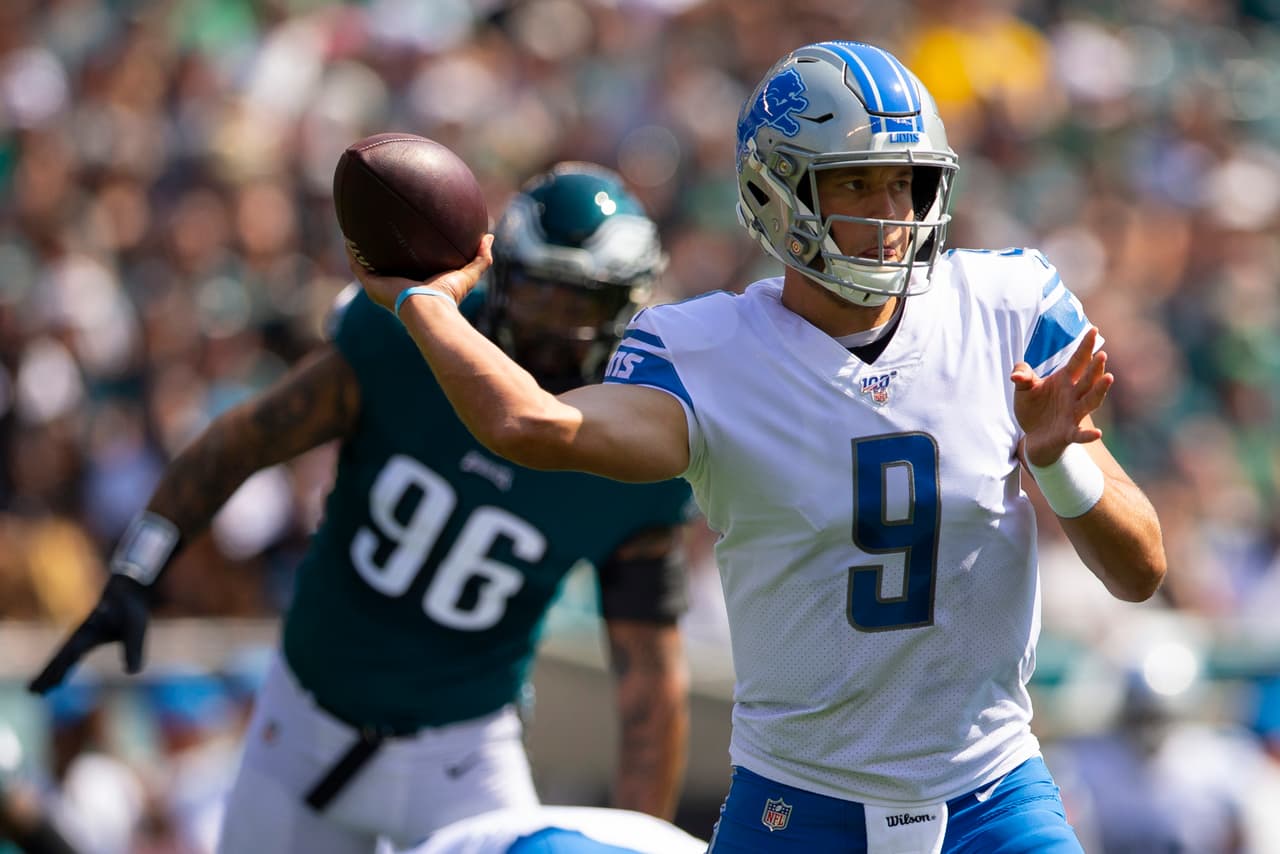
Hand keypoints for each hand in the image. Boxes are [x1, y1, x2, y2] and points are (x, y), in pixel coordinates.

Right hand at [28, 575, 151, 693]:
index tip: (50, 684)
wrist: (127, 589)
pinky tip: (57, 681)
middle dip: (47, 675)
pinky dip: (60, 668)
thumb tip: (132, 673)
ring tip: (37, 691)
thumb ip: (134, 650)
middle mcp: (80, 635)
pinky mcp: (85, 638)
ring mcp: (80, 636)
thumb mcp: (135, 628)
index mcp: (89, 632)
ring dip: (49, 673)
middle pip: (59, 658)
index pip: (70, 654)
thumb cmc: (131, 607)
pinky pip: (67, 656)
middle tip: (33, 693)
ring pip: (60, 658)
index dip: (60, 669)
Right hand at [346, 234, 494, 312]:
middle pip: (383, 268)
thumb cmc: (449, 296)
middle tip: (377, 234)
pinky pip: (358, 266)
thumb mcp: (467, 273)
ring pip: (366, 266)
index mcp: (414, 285)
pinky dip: (353, 253)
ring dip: (361, 251)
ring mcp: (381, 287)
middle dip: (379, 252)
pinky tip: (349, 238)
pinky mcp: (372, 285)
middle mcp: (395, 287)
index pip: (406, 269)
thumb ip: (480, 257)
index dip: (403, 256)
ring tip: (355, 232)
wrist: (430, 308)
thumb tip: (489, 236)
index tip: (403, 241)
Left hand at [1010, 326, 1112, 466]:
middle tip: (1102, 355)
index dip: (1086, 346)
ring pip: (1091, 401)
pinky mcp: (1068, 433)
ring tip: (1109, 378)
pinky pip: (1080, 434)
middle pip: (1088, 379)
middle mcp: (1074, 395)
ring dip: (1100, 391)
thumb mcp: (1024, 389)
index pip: (1078, 360)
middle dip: (1095, 368)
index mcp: (1065, 380)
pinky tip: (1098, 433)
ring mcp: (1073, 414)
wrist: (1033, 436)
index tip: (1094, 329)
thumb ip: (1022, 376)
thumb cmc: (1033, 408)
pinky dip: (1088, 435)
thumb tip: (1015, 374)